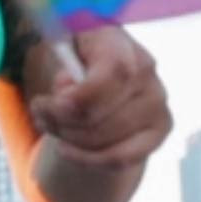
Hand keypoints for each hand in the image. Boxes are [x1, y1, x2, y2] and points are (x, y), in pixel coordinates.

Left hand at [26, 21, 169, 168]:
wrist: (98, 79)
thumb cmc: (75, 61)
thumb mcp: (58, 52)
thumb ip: (60, 63)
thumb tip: (68, 88)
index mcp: (119, 42)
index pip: (115, 71)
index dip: (82, 96)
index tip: (50, 104)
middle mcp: (146, 69)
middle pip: (104, 113)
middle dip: (61, 122)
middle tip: (40, 115)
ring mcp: (157, 102)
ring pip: (107, 140)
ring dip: (69, 140)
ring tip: (52, 127)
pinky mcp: (160, 130)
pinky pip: (120, 159)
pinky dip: (86, 159)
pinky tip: (67, 148)